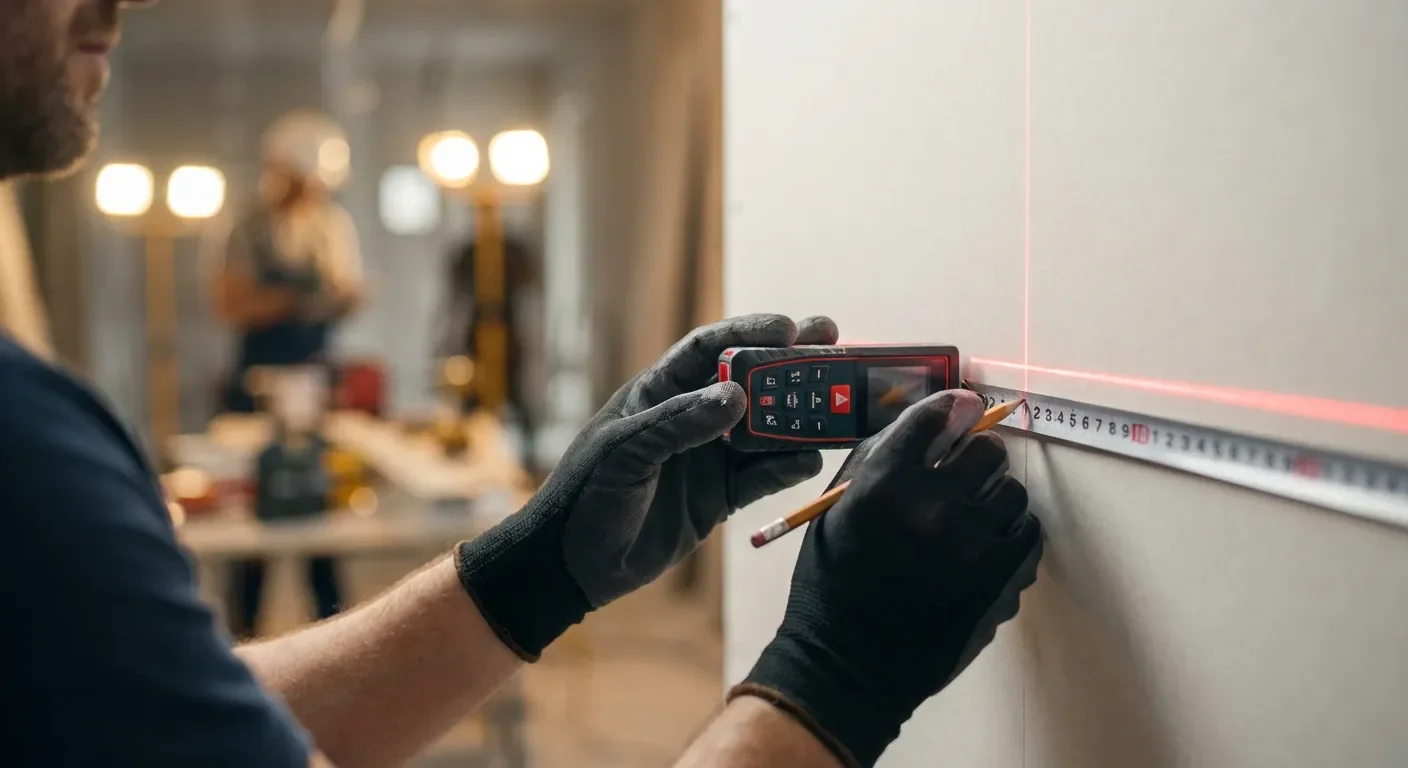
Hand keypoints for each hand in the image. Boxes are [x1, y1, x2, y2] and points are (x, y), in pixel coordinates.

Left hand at [456, 313, 839, 659]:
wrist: (572, 565)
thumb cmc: (586, 494)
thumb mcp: (626, 451)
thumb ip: (680, 423)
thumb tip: (737, 395)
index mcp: (659, 392)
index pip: (711, 348)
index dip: (751, 332)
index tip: (793, 327)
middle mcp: (689, 418)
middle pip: (751, 383)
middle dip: (794, 366)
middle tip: (839, 348)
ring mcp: (707, 457)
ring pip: (765, 429)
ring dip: (801, 419)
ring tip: (840, 408)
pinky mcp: (718, 498)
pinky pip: (761, 476)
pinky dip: (787, 467)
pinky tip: (812, 458)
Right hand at [731, 390, 1042, 766]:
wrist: (850, 663)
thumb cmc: (835, 584)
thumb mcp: (837, 509)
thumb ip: (879, 458)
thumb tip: (930, 422)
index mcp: (885, 483)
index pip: (936, 416)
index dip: (953, 406)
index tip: (964, 407)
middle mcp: (933, 505)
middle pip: (986, 450)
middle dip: (976, 456)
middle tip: (964, 474)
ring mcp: (973, 542)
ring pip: (1013, 490)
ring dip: (995, 497)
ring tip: (973, 517)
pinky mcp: (1001, 576)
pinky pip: (1029, 531)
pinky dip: (1011, 531)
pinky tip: (987, 543)